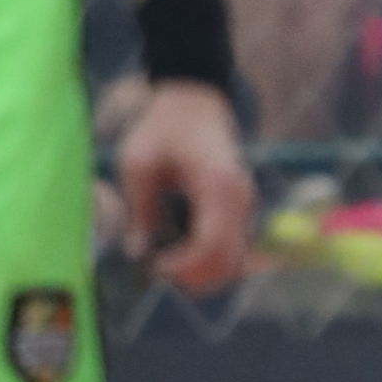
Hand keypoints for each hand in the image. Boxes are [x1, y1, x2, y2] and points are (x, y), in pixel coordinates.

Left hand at [116, 82, 254, 293]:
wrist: (193, 103)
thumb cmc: (164, 128)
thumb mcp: (139, 164)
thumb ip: (140, 210)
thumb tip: (137, 253)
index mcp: (218, 186)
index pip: (212, 247)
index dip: (183, 268)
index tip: (153, 267)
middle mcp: (240, 201)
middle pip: (228, 264)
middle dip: (192, 277)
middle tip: (156, 270)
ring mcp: (244, 208)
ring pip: (232, 263)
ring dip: (200, 273)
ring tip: (166, 262)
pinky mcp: (239, 213)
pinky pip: (230, 252)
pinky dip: (207, 262)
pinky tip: (178, 252)